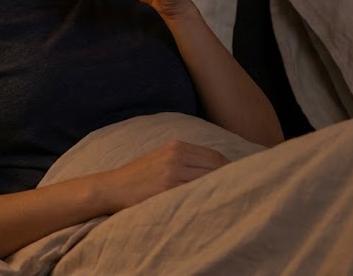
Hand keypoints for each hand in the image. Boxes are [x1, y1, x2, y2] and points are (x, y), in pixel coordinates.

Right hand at [99, 140, 230, 211]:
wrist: (112, 188)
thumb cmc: (138, 177)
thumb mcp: (161, 158)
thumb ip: (186, 160)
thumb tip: (218, 170)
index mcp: (176, 146)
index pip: (214, 156)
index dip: (231, 169)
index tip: (240, 180)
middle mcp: (175, 156)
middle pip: (215, 167)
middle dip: (229, 180)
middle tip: (240, 192)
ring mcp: (171, 173)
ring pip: (208, 181)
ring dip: (220, 191)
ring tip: (228, 201)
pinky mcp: (166, 189)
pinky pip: (195, 194)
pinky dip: (205, 199)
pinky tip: (209, 206)